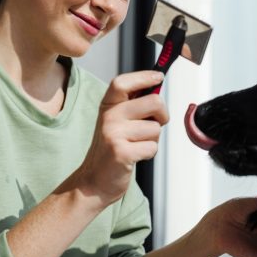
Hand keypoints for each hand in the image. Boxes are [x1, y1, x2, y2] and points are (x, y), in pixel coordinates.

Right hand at [79, 71, 168, 205]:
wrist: (94, 180)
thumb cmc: (112, 147)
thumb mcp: (117, 120)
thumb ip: (133, 104)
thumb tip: (157, 84)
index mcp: (108, 105)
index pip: (123, 82)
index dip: (144, 76)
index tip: (159, 76)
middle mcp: (108, 116)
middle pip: (154, 102)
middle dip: (162, 115)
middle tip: (154, 124)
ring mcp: (113, 134)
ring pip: (156, 128)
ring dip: (153, 139)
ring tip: (136, 145)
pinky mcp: (121, 152)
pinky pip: (152, 147)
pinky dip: (149, 153)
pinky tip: (134, 156)